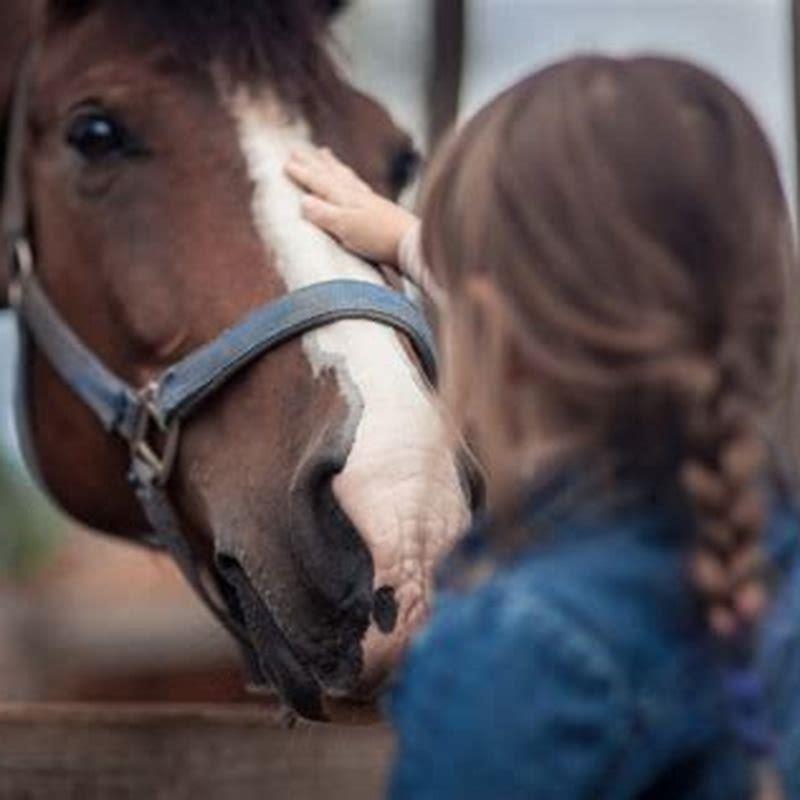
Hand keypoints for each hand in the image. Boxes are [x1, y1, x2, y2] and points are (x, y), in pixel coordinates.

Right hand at [285, 147, 417, 266]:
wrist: (412, 244)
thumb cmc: (379, 238)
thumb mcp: (346, 227)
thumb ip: (324, 214)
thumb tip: (303, 200)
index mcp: (345, 198)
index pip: (319, 183)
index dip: (303, 173)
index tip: (287, 163)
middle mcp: (357, 195)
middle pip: (330, 174)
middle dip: (313, 163)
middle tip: (299, 148)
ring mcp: (370, 201)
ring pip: (345, 177)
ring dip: (332, 166)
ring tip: (324, 154)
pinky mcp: (381, 211)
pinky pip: (359, 187)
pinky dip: (351, 179)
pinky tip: (354, 183)